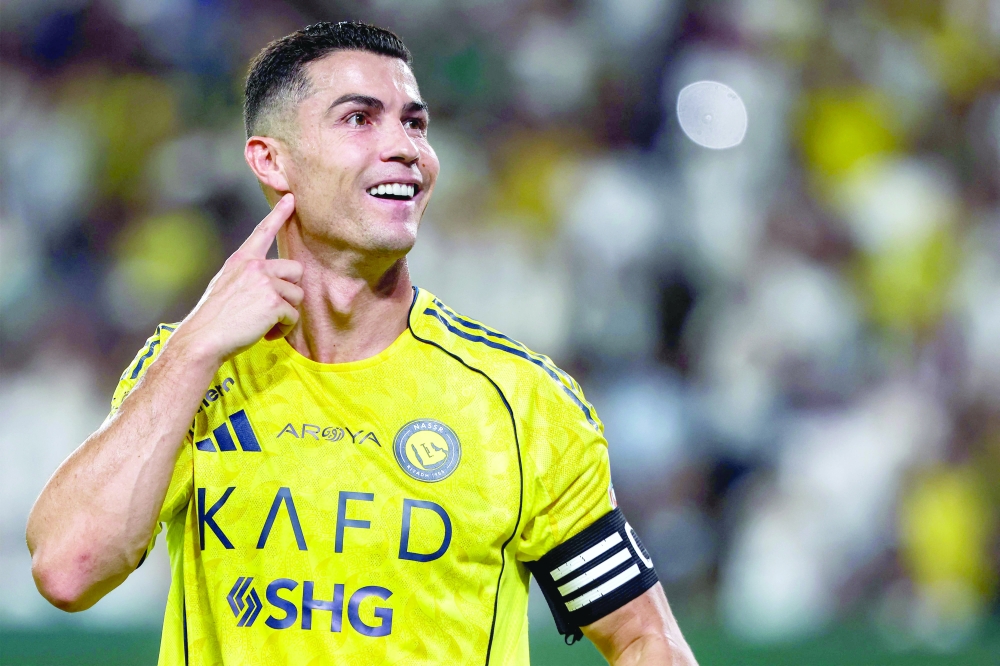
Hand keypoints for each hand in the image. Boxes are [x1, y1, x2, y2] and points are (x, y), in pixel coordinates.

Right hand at [173, 193, 303, 362]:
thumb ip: (249, 278)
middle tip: (273, 308)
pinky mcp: (274, 302)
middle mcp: (255, 266)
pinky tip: (266, 333)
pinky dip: (284, 328)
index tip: (291, 198)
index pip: (263, 232)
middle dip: (290, 291)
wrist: (204, 337)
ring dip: (286, 313)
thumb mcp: (226, 285)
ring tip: (265, 324)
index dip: (279, 214)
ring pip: (297, 295)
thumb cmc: (214, 318)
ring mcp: (265, 282)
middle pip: (296, 270)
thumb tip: (273, 284)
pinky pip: (293, 315)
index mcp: (241, 260)